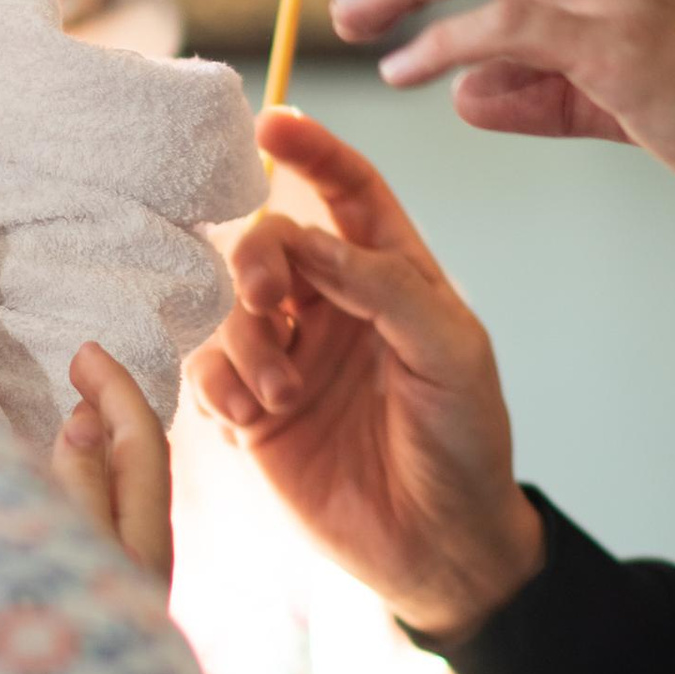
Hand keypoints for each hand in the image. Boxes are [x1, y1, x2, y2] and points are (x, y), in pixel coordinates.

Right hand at [50, 342, 173, 585]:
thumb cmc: (59, 641)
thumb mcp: (64, 552)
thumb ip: (78, 486)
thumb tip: (86, 421)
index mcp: (142, 542)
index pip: (140, 442)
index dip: (115, 389)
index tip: (85, 352)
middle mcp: (142, 557)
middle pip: (139, 463)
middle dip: (113, 408)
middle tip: (80, 368)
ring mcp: (125, 578)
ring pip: (123, 490)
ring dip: (101, 442)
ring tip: (76, 408)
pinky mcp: (101, 595)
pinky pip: (104, 516)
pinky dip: (89, 478)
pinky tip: (66, 475)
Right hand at [188, 110, 542, 641]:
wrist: (440, 548)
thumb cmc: (465, 443)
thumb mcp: (449, 352)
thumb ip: (382, 285)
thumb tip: (304, 236)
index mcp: (392, 277)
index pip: (348, 192)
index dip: (312, 152)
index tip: (273, 125)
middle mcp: (335, 308)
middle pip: (272, 244)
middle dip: (259, 258)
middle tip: (269, 296)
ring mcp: (290, 358)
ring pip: (232, 309)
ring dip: (247, 341)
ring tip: (282, 394)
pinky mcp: (253, 412)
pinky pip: (209, 371)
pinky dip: (220, 385)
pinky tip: (251, 419)